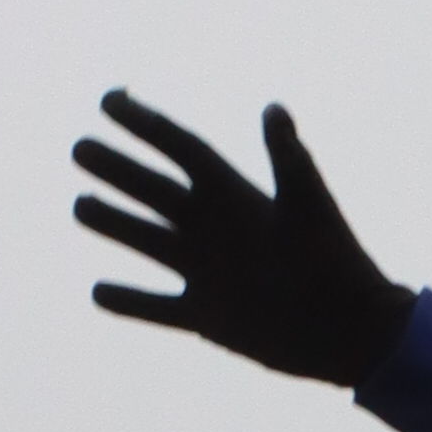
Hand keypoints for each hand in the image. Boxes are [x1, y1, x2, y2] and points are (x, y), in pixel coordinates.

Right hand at [71, 90, 412, 383]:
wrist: (352, 332)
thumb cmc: (337, 262)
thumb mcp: (309, 204)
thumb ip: (287, 158)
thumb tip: (274, 109)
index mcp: (235, 195)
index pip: (181, 148)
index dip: (146, 122)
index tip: (109, 99)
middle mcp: (214, 228)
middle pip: (154, 190)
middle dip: (116, 169)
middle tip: (79, 149)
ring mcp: (207, 272)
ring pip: (146, 242)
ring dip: (113, 225)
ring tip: (80, 208)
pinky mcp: (207, 316)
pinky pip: (157, 308)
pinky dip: (129, 303)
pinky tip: (97, 292)